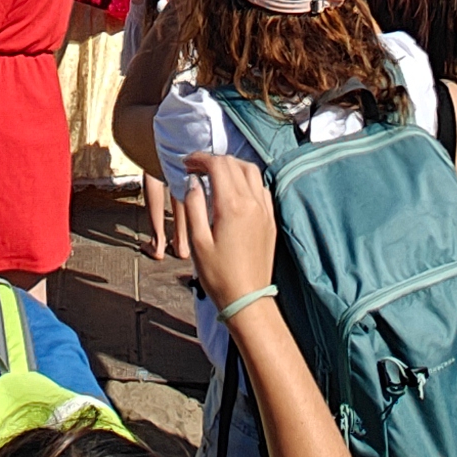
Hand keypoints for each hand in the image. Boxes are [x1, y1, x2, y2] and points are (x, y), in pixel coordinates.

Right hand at [178, 148, 280, 309]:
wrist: (246, 298)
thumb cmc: (218, 274)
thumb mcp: (197, 241)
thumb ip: (194, 205)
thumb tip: (193, 181)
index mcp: (232, 206)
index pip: (218, 165)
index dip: (200, 159)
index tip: (186, 163)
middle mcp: (252, 203)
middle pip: (234, 164)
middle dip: (214, 161)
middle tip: (196, 168)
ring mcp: (264, 211)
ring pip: (251, 172)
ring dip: (232, 166)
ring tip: (215, 175)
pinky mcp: (270, 220)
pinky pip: (261, 188)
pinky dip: (247, 180)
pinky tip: (235, 191)